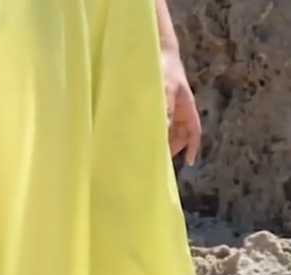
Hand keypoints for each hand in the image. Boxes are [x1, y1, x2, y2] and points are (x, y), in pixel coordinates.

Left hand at [161, 49, 200, 165]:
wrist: (154, 48)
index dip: (193, 147)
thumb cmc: (162, 67)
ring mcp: (167, 106)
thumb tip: (163, 135)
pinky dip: (152, 132)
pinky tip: (142, 139)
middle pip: (180, 135)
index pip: (194, 130)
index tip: (189, 162)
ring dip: (162, 141)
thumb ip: (165, 112)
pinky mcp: (155, 103)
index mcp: (186, 106)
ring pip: (168, 130)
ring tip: (150, 153)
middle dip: (173, 148)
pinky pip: (157, 122)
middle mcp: (178, 108)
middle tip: (160, 163)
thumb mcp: (165, 90)